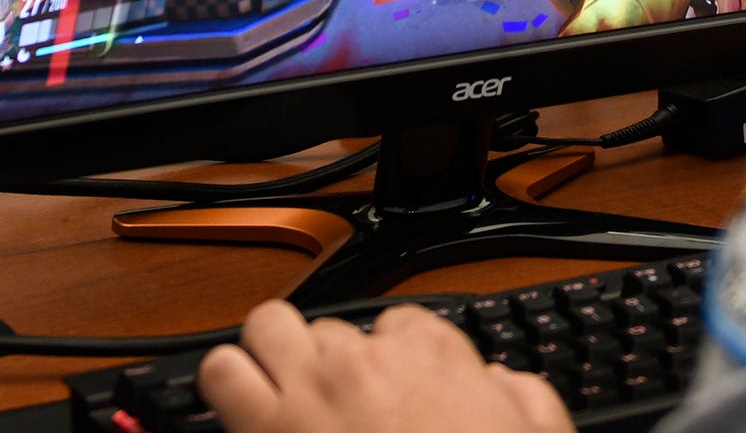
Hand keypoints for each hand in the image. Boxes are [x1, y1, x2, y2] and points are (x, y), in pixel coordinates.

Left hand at [200, 301, 568, 432]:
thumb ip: (524, 400)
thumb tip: (500, 384)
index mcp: (435, 356)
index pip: (398, 322)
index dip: (390, 359)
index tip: (387, 393)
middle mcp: (368, 360)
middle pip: (330, 328)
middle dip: (326, 361)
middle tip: (329, 403)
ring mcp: (311, 388)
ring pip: (267, 325)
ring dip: (269, 354)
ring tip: (273, 390)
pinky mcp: (264, 425)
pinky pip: (221, 373)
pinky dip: (225, 386)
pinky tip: (239, 412)